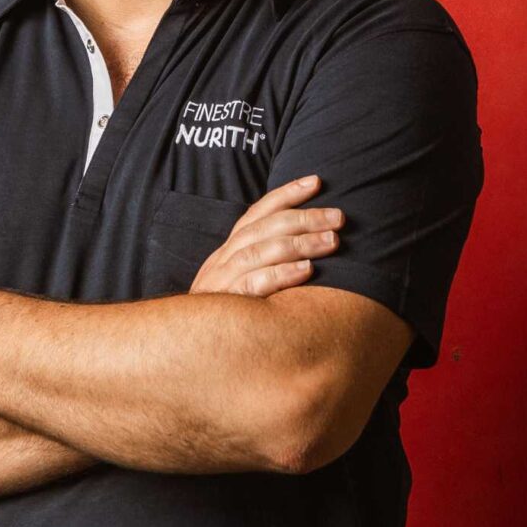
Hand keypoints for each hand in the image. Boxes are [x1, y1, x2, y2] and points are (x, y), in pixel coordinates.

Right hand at [190, 175, 344, 297]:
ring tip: (332, 241)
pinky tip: (307, 271)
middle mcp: (225, 258)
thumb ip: (263, 261)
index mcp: (230, 248)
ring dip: (300, 243)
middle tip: (339, 218)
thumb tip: (306, 246)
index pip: (258, 212)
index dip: (286, 194)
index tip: (316, 181)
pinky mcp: (227, 303)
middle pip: (266, 227)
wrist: (188, 344)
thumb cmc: (227, 312)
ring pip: (262, 251)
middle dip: (305, 218)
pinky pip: (254, 283)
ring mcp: (223, 279)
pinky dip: (281, 274)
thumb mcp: (238, 280)